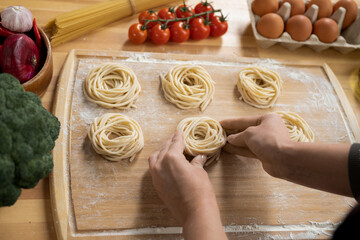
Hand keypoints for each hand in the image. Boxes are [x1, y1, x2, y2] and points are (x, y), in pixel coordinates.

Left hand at [148, 130, 226, 239]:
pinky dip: (159, 163)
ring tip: (170, 151)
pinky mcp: (156, 186)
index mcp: (171, 157)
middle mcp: (160, 165)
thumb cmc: (200, 190)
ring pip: (155, 158)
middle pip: (164, 149)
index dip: (179, 136)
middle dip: (171, 143)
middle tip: (177, 139)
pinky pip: (154, 169)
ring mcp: (156, 176)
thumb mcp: (200, 172)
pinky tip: (167, 164)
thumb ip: (196, 162)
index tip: (180, 132)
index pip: (175, 143)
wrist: (195, 212)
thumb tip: (199, 156)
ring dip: (162, 152)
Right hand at [221, 114, 351, 196]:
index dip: (231, 122)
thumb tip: (230, 139)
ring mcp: (266, 142)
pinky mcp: (264, 153)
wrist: (284, 159)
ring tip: (221, 142)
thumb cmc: (268, 140)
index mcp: (266, 119)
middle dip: (232, 132)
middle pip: (246, 130)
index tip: (220, 123)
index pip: (244, 120)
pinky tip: (228, 149)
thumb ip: (238, 136)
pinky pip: (248, 149)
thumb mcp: (250, 133)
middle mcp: (267, 129)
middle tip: (219, 133)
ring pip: (247, 141)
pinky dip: (239, 149)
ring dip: (234, 142)